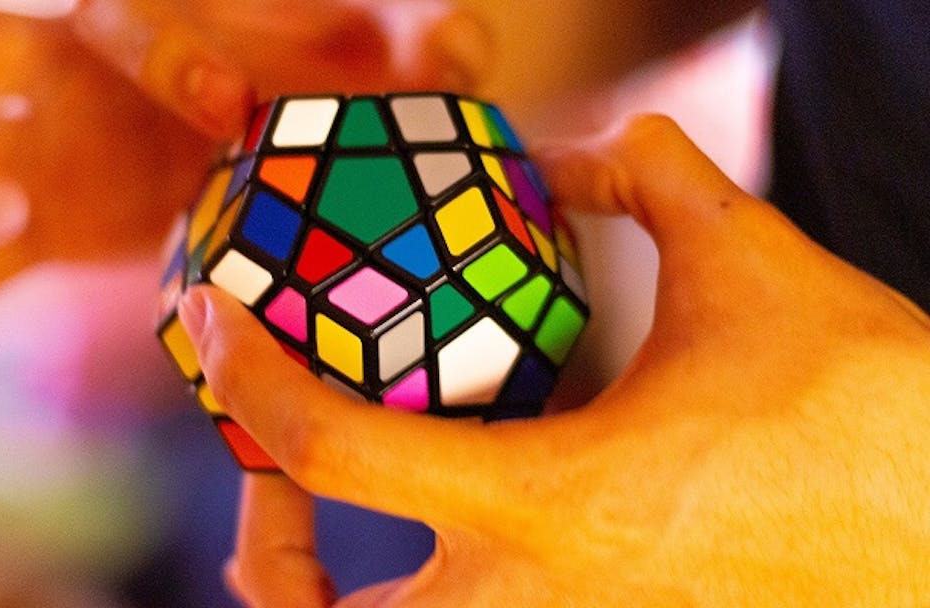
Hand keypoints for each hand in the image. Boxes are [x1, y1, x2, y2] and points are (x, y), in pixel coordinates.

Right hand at [0, 0, 483, 368]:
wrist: (274, 142)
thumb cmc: (324, 80)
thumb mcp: (378, 57)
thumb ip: (417, 41)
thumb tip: (466, 46)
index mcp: (137, 21)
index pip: (122, 16)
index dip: (165, 51)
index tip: (227, 102)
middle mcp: (62, 77)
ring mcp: (39, 157)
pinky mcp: (39, 233)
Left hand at [178, 115, 929, 605]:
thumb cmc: (872, 415)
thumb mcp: (756, 269)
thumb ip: (660, 180)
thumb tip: (598, 150)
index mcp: (549, 505)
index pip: (338, 450)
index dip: (249, 374)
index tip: (212, 319)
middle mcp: (538, 606)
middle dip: (266, 556)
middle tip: (269, 480)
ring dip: (335, 605)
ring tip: (332, 533)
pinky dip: (433, 599)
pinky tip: (454, 541)